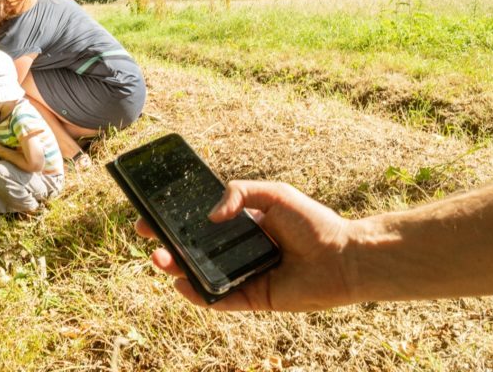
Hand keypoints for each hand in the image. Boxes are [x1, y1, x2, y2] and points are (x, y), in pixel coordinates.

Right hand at [135, 180, 353, 311]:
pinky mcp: (252, 298)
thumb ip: (239, 193)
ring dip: (176, 268)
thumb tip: (210, 216)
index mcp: (241, 224)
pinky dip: (199, 295)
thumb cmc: (313, 222)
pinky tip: (182, 285)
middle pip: (194, 248)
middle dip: (167, 242)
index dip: (175, 218)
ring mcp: (243, 274)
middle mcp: (237, 250)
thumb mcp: (273, 194)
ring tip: (159, 259)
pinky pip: (219, 299)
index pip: (200, 222)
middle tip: (147, 235)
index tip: (152, 212)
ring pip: (201, 273)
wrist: (344, 257)